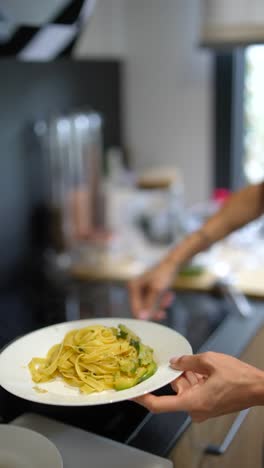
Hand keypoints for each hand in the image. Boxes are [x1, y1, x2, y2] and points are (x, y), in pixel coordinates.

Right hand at [128, 258, 175, 319]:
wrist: (174, 263)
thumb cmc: (165, 274)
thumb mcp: (157, 290)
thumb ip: (149, 305)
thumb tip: (141, 319)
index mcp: (133, 287)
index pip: (135, 309)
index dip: (146, 316)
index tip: (157, 318)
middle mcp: (134, 288)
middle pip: (142, 309)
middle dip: (155, 309)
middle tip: (164, 310)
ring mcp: (141, 289)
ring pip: (150, 306)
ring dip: (160, 305)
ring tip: (169, 298)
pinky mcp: (148, 290)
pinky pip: (154, 302)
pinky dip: (161, 301)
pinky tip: (169, 296)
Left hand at [133, 352, 263, 421]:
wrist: (259, 388)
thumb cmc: (239, 378)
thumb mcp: (210, 361)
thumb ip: (188, 361)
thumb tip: (175, 361)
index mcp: (192, 402)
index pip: (159, 405)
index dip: (143, 398)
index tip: (133, 392)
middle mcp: (195, 409)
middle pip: (175, 391)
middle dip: (175, 375)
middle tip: (174, 360)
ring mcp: (202, 408)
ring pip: (184, 389)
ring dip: (186, 376)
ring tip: (196, 362)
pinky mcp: (207, 405)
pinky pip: (193, 391)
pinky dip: (194, 379)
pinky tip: (200, 368)